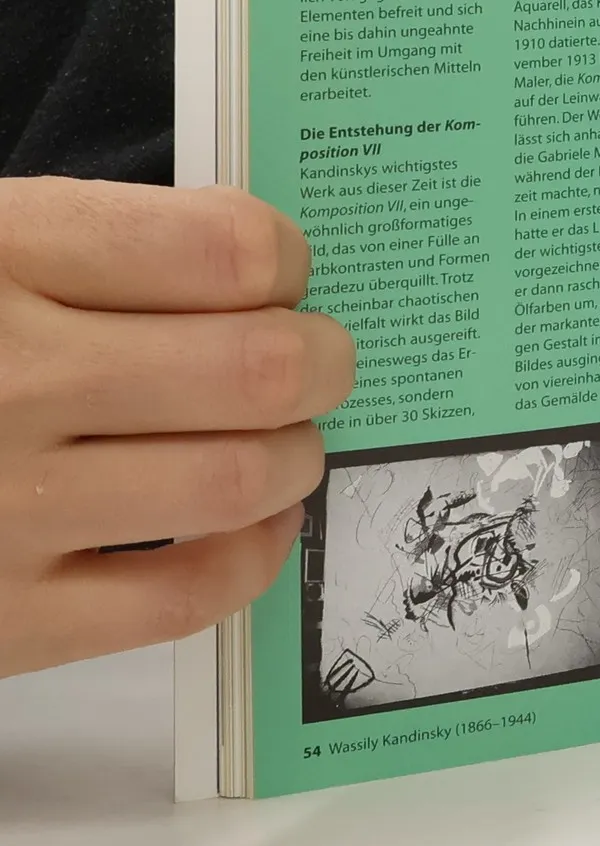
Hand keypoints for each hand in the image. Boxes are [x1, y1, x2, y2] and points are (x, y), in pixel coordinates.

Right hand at [0, 180, 354, 676]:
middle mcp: (6, 378)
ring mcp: (2, 506)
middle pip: (256, 367)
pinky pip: (183, 598)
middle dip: (322, 360)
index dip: (284, 259)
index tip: (280, 274)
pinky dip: (255, 556)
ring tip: (287, 442)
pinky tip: (255, 523)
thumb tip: (256, 274)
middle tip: (320, 359)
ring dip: (297, 457)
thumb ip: (90, 249)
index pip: (224, 247)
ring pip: (237, 480)